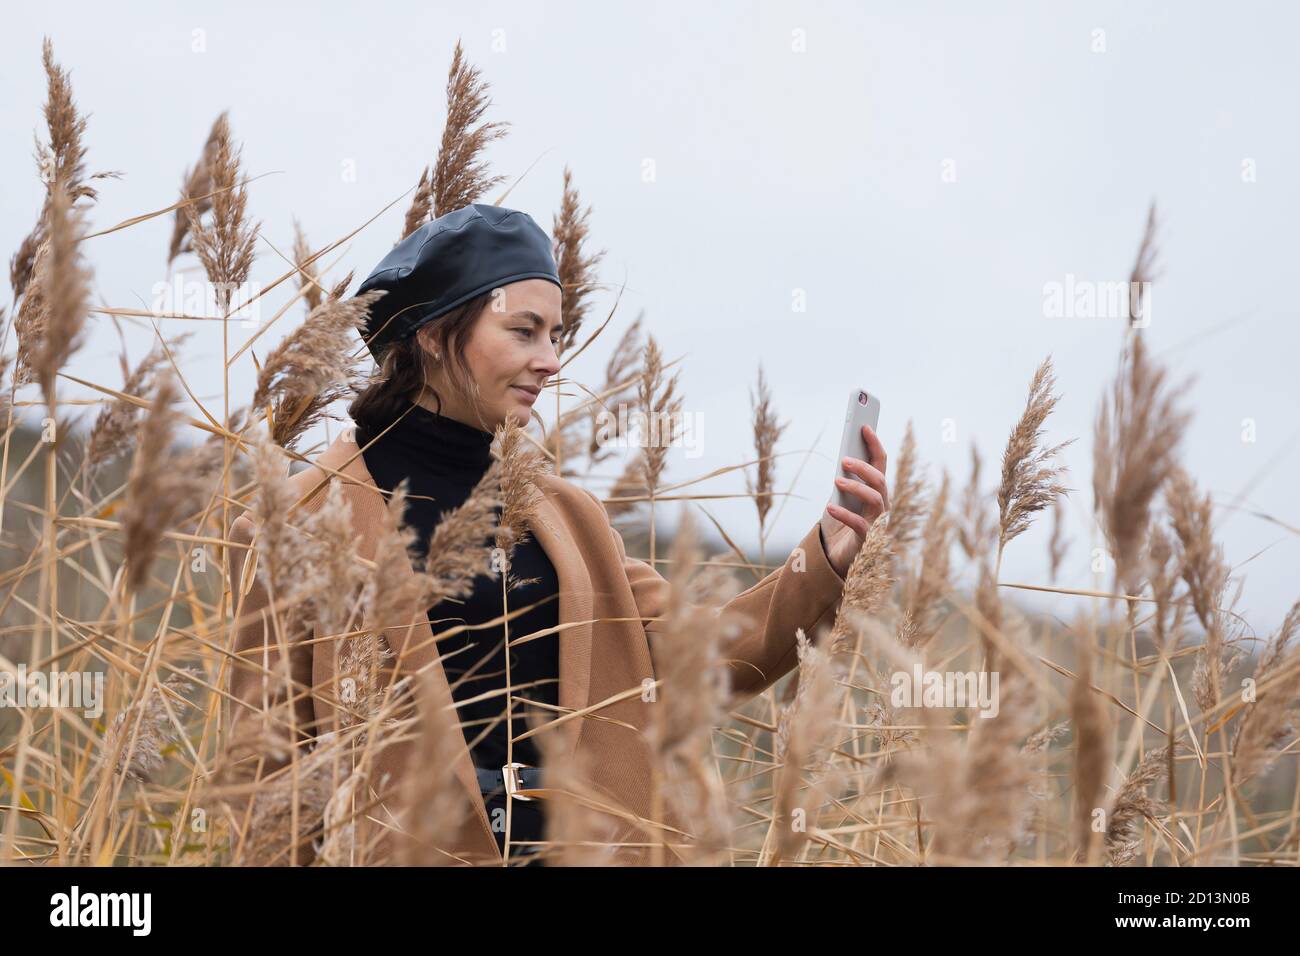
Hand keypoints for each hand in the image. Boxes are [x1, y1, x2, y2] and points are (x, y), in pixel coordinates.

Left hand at [820, 424, 888, 577]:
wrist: (834, 556)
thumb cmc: (839, 523)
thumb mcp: (840, 497)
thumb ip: (845, 479)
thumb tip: (844, 457)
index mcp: (875, 491)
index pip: (881, 464)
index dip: (874, 444)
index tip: (864, 427)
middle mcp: (881, 505)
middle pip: (880, 480)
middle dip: (864, 467)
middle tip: (844, 459)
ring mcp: (877, 523)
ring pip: (875, 499)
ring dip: (856, 487)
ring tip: (836, 481)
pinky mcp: (868, 540)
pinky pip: (860, 525)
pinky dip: (845, 515)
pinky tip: (830, 508)